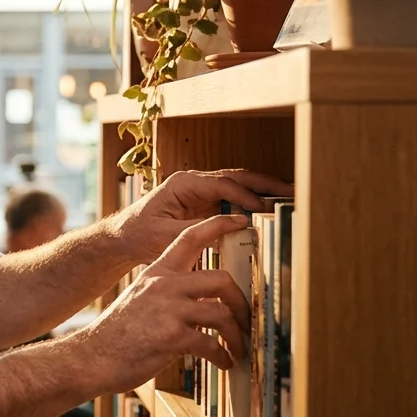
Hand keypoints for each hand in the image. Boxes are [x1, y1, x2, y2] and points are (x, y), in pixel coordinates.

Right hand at [73, 214, 252, 393]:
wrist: (92, 356)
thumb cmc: (117, 333)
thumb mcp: (141, 299)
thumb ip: (170, 293)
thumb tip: (203, 302)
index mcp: (157, 273)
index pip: (189, 238)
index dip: (217, 226)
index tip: (241, 222)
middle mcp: (163, 286)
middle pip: (221, 278)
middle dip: (241, 302)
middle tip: (244, 319)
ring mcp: (168, 310)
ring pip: (222, 314)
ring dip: (236, 336)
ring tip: (237, 348)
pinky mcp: (171, 337)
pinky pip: (212, 345)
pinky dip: (223, 357)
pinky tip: (223, 363)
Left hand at [112, 169, 293, 265]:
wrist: (124, 238)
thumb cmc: (139, 234)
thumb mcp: (168, 235)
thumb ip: (201, 229)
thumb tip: (234, 225)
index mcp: (183, 183)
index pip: (222, 184)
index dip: (244, 195)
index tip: (263, 208)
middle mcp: (194, 182)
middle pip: (236, 178)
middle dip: (265, 184)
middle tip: (292, 191)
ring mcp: (201, 191)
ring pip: (239, 185)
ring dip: (264, 190)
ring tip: (289, 197)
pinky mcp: (205, 204)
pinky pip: (234, 199)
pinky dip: (253, 202)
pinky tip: (271, 208)